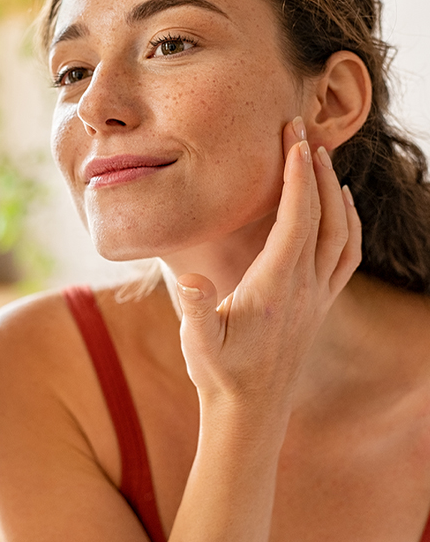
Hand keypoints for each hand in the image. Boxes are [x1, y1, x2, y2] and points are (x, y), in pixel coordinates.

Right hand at [175, 117, 360, 418]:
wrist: (251, 410)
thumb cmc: (220, 373)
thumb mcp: (199, 343)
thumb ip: (198, 310)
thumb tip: (193, 280)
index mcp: (276, 286)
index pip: (296, 219)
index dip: (296, 176)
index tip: (292, 139)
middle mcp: (305, 287)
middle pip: (323, 216)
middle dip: (315, 169)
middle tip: (302, 131)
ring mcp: (317, 296)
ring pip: (343, 233)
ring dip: (335, 192)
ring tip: (321, 159)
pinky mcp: (319, 304)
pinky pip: (346, 255)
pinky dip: (349, 223)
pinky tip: (340, 208)